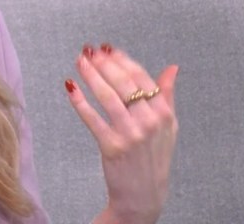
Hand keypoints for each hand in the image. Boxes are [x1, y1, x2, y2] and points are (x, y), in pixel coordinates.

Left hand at [65, 44, 178, 223]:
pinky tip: (71, 87)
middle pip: (123, 83)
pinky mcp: (112, 146)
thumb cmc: (155, 157)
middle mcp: (149, 122)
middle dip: (104, 63)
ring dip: (91, 75)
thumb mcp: (169, 127)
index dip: (122, 59)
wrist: (144, 195)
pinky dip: (80, 101)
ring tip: (80, 61)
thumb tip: (172, 68)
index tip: (108, 48)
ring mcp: (130, 134)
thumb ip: (168, 95)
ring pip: (108, 97)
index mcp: (163, 113)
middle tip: (89, 51)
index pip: (141, 77)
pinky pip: (93, 119)